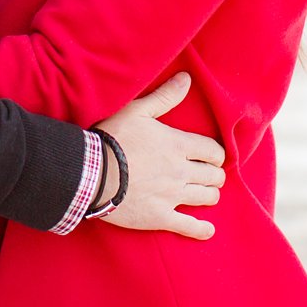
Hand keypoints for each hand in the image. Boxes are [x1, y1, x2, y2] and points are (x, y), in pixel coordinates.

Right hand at [96, 72, 225, 239]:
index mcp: (178, 145)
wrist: (90, 172)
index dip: (216, 153)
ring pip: (207, 197)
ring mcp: (172, 196)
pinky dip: (201, 229)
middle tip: (206, 173)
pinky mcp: (160, 217)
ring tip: (202, 191)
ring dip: (208, 194)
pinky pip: (190, 227)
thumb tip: (187, 78)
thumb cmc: (112, 137)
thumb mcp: (137, 110)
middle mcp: (181, 172)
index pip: (214, 151)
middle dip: (214, 173)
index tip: (209, 155)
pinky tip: (206, 228)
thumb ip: (165, 96)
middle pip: (214, 176)